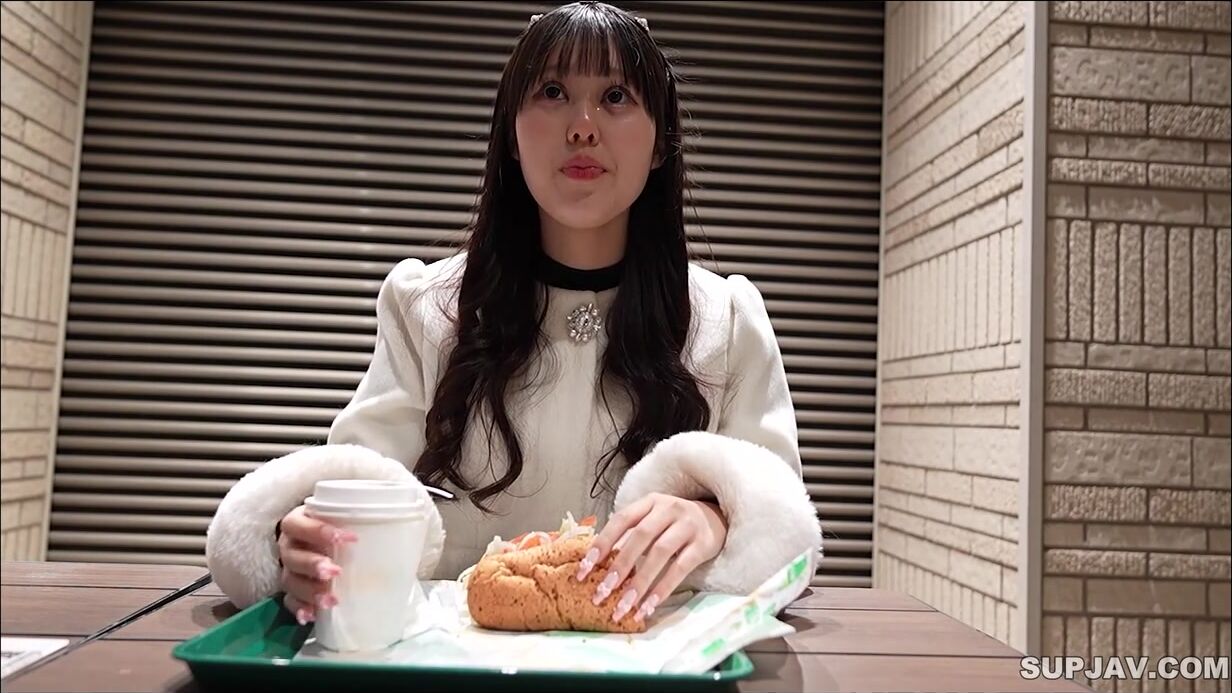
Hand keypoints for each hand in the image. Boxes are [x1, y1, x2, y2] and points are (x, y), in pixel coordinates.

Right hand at [276, 505, 356, 624]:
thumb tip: (403, 526)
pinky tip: (312, 614)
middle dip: (313, 564)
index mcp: (297, 522)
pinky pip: (290, 602)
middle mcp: (289, 546)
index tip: (348, 538)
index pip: (298, 525)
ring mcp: (288, 569)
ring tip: (332, 599)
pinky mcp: (291, 590)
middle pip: (292, 556)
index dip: (318, 531)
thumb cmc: (336, 525)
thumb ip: (362, 519)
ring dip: (310, 591)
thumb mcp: (345, 517)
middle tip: (335, 572)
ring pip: (291, 580)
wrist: (319, 540)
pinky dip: (300, 608)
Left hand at [575, 493, 727, 623]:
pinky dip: (663, 589)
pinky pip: (680, 569)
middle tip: (601, 593)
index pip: (621, 520)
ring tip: (623, 606)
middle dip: (619, 567)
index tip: (583, 569)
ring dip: (639, 583)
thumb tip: (596, 565)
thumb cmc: (675, 523)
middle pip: (640, 537)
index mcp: (649, 502)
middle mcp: (668, 509)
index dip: (602, 544)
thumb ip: (629, 535)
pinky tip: (648, 606)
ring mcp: (687, 525)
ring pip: (660, 554)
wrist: (717, 518)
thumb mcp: (653, 519)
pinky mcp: (703, 544)